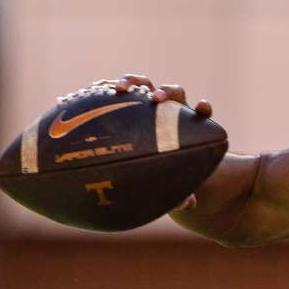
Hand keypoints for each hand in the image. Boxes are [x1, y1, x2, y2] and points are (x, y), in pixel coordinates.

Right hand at [95, 73, 214, 209]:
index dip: (202, 109)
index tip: (202, 106)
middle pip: (172, 92)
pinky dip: (103, 89)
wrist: (148, 161)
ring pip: (142, 85)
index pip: (199, 113)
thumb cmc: (165, 172)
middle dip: (165, 92)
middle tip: (155, 99)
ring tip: (117, 89)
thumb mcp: (173, 183)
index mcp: (186, 127)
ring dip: (132, 82)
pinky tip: (86, 94)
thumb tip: (188, 206)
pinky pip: (116, 91)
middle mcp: (169, 110)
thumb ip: (183, 192)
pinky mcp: (125, 102)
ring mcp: (146, 103)